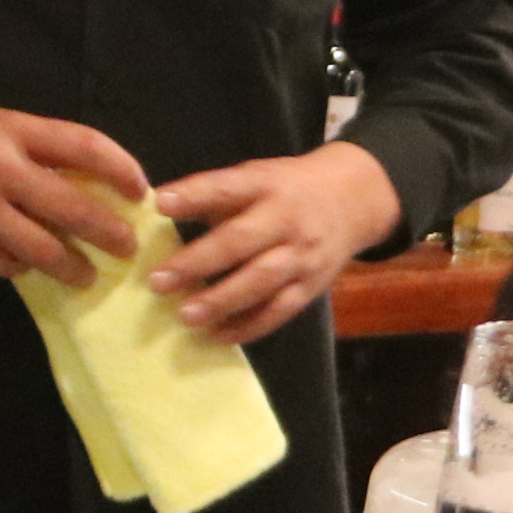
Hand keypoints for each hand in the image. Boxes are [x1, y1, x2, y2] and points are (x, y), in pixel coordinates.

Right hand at [0, 105, 144, 283]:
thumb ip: (36, 150)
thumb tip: (95, 184)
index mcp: (9, 130)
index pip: (84, 146)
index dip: (122, 169)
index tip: (141, 191)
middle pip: (73, 207)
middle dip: (110, 232)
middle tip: (128, 247)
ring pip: (44, 250)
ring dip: (74, 267)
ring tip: (88, 275)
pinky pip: (6, 265)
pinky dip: (23, 267)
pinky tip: (31, 267)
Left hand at [148, 144, 402, 344]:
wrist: (354, 201)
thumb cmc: (288, 189)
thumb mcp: (257, 177)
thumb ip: (215, 195)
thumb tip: (161, 213)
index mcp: (267, 184)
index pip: (228, 187)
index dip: (194, 195)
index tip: (160, 204)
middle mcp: (287, 219)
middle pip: (242, 240)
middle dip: (199, 262)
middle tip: (158, 281)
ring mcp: (302, 255)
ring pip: (262, 280)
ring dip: (222, 300)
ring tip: (186, 316)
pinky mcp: (312, 285)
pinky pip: (280, 310)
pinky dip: (249, 326)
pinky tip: (218, 335)